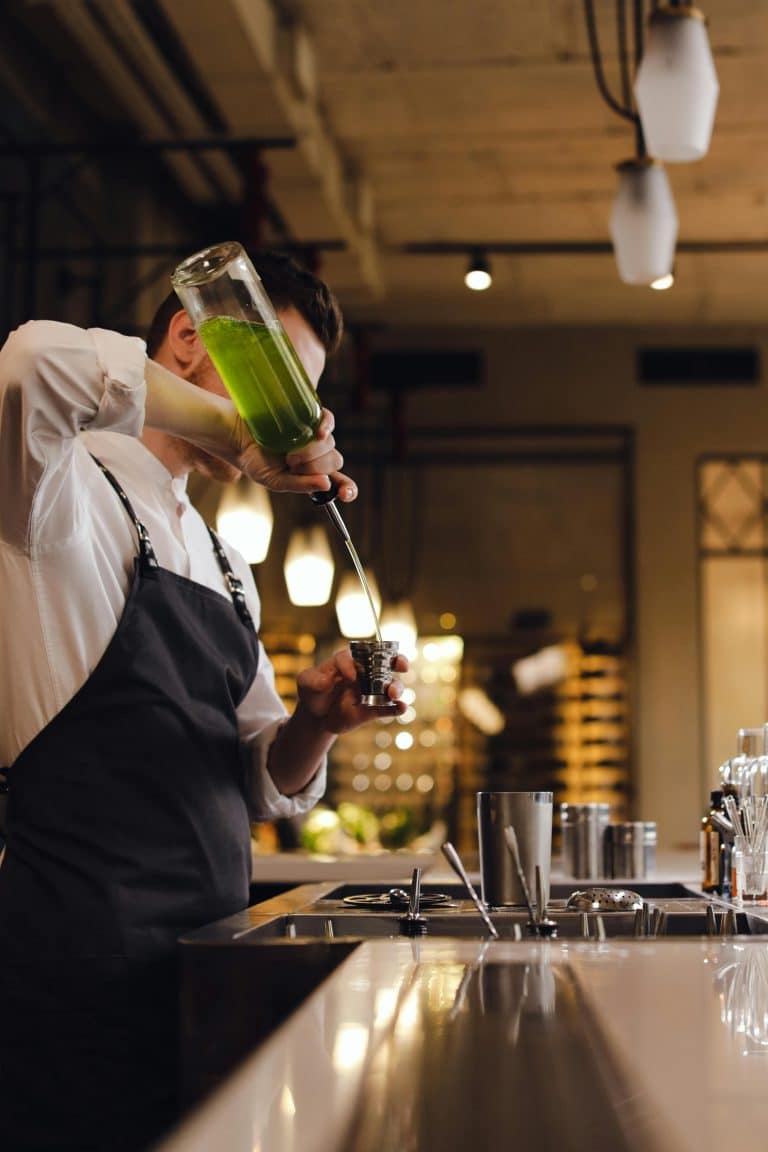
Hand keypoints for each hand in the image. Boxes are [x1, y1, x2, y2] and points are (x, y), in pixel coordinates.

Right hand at [234, 408, 356, 500]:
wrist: (236, 435)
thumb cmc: (254, 460)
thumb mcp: (275, 480)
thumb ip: (300, 485)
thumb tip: (327, 485)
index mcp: (312, 473)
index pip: (340, 482)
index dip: (347, 488)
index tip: (345, 494)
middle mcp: (317, 454)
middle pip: (334, 461)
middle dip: (315, 467)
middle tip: (291, 463)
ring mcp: (314, 434)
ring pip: (330, 444)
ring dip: (312, 452)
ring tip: (288, 452)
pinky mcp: (309, 415)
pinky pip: (328, 420)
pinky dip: (326, 427)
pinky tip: (318, 433)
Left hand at [295, 648, 409, 734]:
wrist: (317, 715)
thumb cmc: (313, 691)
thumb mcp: (306, 683)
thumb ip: (313, 680)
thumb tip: (326, 682)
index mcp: (349, 660)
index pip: (355, 656)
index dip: (354, 665)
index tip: (350, 677)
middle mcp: (366, 672)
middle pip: (387, 662)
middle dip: (397, 661)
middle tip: (401, 665)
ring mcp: (372, 690)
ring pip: (391, 685)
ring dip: (396, 687)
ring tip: (392, 693)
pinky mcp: (374, 709)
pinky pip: (389, 708)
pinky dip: (397, 708)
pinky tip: (401, 708)